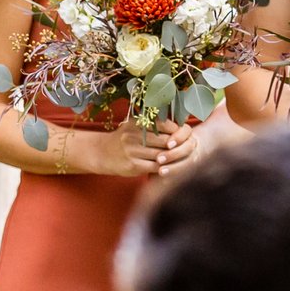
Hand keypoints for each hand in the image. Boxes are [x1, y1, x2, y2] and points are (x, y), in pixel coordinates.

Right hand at [76, 121, 197, 178]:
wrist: (102, 153)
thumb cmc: (125, 139)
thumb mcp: (135, 125)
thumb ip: (154, 124)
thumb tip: (179, 126)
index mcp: (137, 123)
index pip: (165, 125)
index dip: (177, 131)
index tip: (184, 135)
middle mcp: (133, 135)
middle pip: (164, 140)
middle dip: (177, 145)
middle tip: (187, 147)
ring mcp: (132, 151)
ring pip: (161, 154)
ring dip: (172, 157)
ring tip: (180, 157)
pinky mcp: (132, 165)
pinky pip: (154, 166)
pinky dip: (164, 167)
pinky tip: (169, 166)